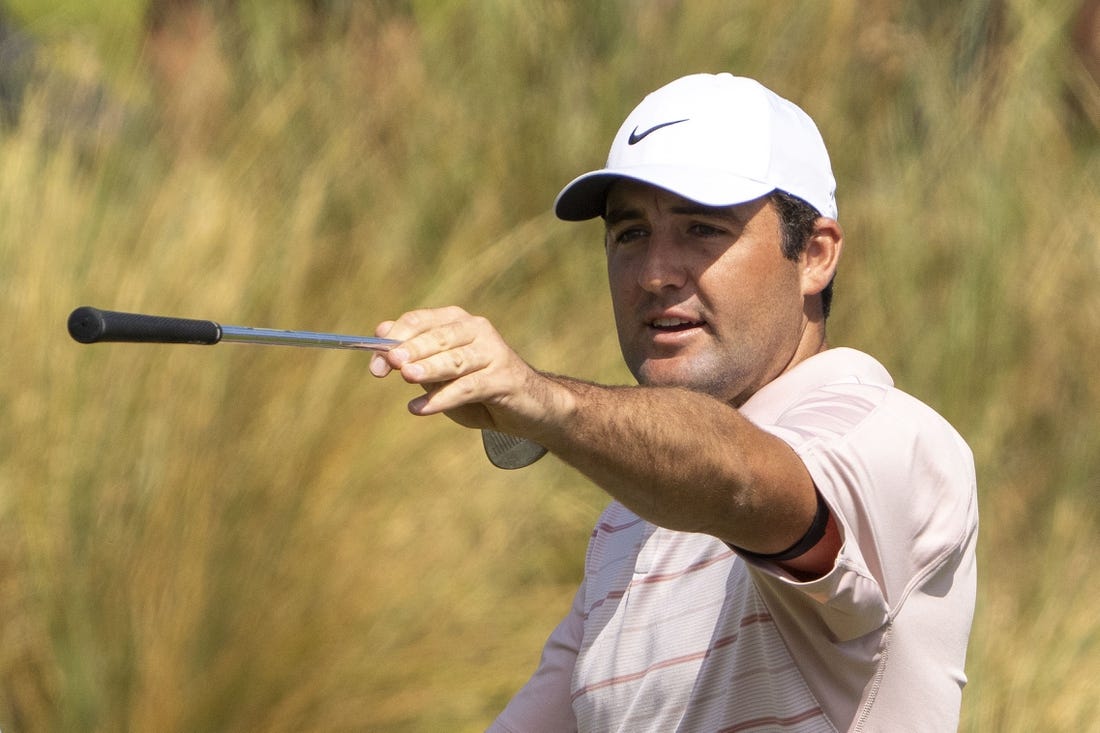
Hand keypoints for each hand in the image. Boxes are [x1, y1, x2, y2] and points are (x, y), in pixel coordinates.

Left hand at [369, 306, 560, 434]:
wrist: (528, 408)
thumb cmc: (478, 389)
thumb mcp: (442, 375)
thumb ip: (416, 358)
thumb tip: (380, 338)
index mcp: (458, 322)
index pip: (420, 322)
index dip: (396, 338)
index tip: (376, 362)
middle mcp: (477, 330)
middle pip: (438, 337)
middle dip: (412, 350)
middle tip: (392, 363)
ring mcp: (494, 352)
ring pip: (454, 360)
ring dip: (429, 368)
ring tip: (407, 377)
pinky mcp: (505, 378)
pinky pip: (468, 387)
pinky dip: (442, 399)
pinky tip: (419, 409)